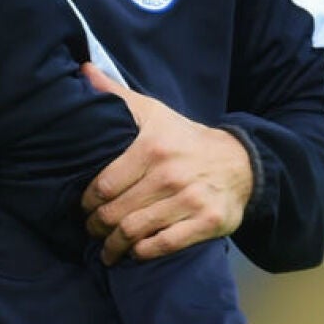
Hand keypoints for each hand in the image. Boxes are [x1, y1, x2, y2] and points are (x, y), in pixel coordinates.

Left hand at [79, 63, 252, 263]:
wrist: (240, 162)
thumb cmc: (185, 138)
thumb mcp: (153, 112)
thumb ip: (116, 95)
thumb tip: (84, 71)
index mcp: (152, 147)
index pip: (104, 185)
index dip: (87, 202)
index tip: (83, 208)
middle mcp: (170, 174)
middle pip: (116, 212)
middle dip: (96, 226)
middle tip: (91, 230)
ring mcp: (190, 200)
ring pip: (135, 231)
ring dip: (114, 246)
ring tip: (107, 249)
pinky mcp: (207, 222)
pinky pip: (164, 244)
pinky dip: (143, 253)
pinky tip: (135, 252)